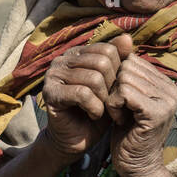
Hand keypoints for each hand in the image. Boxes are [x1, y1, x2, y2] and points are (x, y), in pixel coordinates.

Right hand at [41, 34, 133, 159]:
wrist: (77, 140)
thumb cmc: (96, 111)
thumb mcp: (112, 85)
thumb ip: (118, 61)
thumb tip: (126, 37)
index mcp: (77, 54)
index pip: (108, 50)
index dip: (119, 72)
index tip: (117, 92)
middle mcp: (62, 60)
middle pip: (102, 62)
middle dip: (112, 87)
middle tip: (111, 104)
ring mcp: (53, 75)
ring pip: (93, 78)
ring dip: (104, 100)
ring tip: (102, 111)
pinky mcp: (50, 93)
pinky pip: (82, 94)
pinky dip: (94, 108)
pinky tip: (93, 116)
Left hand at [105, 52, 176, 176]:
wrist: (136, 166)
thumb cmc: (127, 132)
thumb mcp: (126, 99)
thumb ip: (126, 75)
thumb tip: (120, 41)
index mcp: (165, 83)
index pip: (131, 61)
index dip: (116, 80)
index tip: (121, 103)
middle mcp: (170, 89)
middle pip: (126, 68)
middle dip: (114, 89)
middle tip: (120, 111)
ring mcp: (166, 100)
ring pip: (123, 79)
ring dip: (113, 100)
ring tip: (122, 117)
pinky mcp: (156, 112)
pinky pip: (123, 93)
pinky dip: (114, 107)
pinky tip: (120, 121)